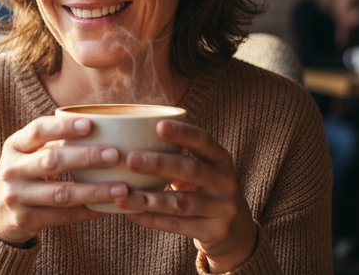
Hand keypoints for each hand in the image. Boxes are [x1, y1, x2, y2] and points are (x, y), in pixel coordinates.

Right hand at [0, 116, 126, 245]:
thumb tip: (98, 126)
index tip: (90, 124)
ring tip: (121, 187)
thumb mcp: (25, 154)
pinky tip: (107, 208)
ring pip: (61, 193)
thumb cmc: (22, 175)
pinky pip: (62, 216)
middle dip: (86, 157)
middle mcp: (12, 170)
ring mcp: (17, 196)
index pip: (37, 130)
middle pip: (52, 160)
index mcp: (14, 146)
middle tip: (115, 154)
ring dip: (94, 190)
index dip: (63, 127)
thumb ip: (50, 140)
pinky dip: (87, 212)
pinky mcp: (25, 220)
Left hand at [114, 120, 256, 272]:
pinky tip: (131, 214)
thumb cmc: (206, 190)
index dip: (182, 133)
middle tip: (131, 160)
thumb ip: (177, 155)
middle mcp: (225, 182)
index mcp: (221, 159)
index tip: (157, 126)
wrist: (237, 232)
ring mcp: (223, 208)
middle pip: (190, 170)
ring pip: (180, 203)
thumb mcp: (203, 169)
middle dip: (158, 164)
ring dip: (148, 199)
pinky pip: (178, 225)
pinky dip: (152, 220)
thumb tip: (132, 135)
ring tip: (121, 195)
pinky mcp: (215, 232)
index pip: (203, 141)